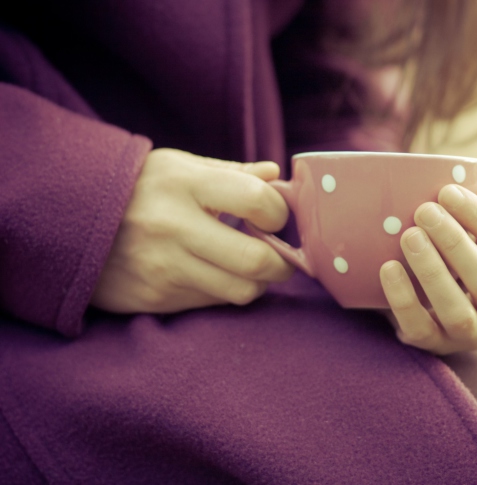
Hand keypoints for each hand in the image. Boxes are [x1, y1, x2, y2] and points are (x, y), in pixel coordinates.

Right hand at [91, 148, 293, 312]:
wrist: (66, 221)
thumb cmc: (137, 189)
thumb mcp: (178, 168)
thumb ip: (231, 173)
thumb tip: (275, 175)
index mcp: (183, 183)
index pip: (257, 201)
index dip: (279, 213)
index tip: (275, 216)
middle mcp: (173, 227)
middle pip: (256, 261)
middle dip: (281, 263)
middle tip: (278, 256)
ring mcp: (162, 267)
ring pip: (241, 291)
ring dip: (256, 282)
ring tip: (247, 267)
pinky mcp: (154, 299)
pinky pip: (212, 303)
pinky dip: (223, 292)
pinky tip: (212, 274)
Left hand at [379, 183, 476, 354]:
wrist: (445, 295)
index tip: (447, 191)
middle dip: (455, 244)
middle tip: (424, 211)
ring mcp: (475, 338)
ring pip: (457, 312)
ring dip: (432, 272)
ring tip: (409, 236)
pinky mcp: (438, 346)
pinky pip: (420, 328)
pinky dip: (403, 299)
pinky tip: (389, 268)